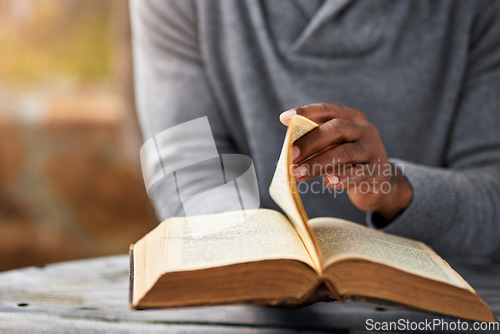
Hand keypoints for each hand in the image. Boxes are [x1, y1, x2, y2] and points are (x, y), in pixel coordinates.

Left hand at [280, 103, 411, 219]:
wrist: (379, 181)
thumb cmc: (347, 160)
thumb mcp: (333, 146)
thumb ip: (315, 143)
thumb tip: (288, 150)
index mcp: (351, 117)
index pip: (327, 110)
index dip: (306, 112)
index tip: (285, 118)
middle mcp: (364, 129)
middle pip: (336, 129)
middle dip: (310, 142)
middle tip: (290, 155)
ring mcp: (373, 149)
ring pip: (345, 153)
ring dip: (318, 163)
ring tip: (298, 174)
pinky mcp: (378, 171)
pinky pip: (359, 173)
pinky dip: (342, 177)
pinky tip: (328, 182)